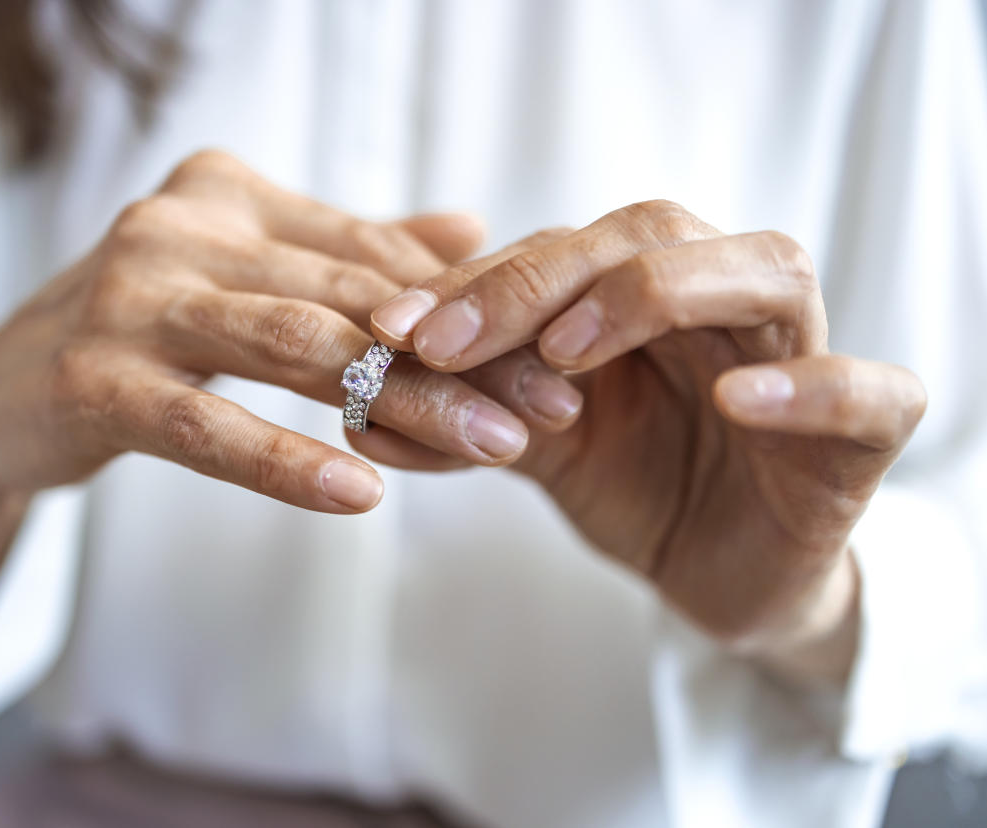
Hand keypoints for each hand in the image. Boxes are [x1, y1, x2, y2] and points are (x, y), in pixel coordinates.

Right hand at [0, 149, 559, 615]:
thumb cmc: (137, 338)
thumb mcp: (245, 280)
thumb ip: (349, 255)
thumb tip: (471, 228)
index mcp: (227, 194)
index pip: (373, 252)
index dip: (471, 307)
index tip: (554, 360)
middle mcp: (179, 225)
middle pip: (351, 298)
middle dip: (463, 359)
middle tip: (550, 411)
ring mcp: (130, 296)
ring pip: (296, 348)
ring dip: (406, 403)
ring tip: (494, 450)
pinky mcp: (92, 377)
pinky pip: (210, 424)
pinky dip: (286, 458)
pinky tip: (361, 492)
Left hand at [369, 201, 926, 680]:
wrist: (720, 570)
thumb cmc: (637, 486)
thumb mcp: (541, 451)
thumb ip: (468, 420)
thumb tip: (357, 419)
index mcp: (644, 290)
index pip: (563, 249)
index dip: (476, 281)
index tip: (390, 328)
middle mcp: (724, 299)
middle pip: (648, 233)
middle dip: (537, 279)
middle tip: (446, 341)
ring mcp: (800, 354)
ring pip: (764, 270)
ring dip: (655, 296)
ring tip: (564, 353)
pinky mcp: (863, 431)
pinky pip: (865, 391)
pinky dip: (807, 388)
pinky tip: (738, 403)